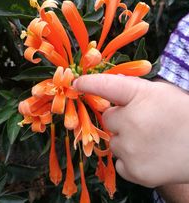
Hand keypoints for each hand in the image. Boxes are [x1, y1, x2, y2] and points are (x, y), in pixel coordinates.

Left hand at [73, 74, 188, 186]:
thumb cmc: (182, 114)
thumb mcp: (161, 92)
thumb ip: (133, 89)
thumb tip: (111, 86)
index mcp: (139, 96)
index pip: (106, 85)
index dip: (89, 83)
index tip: (76, 83)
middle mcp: (131, 121)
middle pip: (107, 118)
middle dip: (119, 119)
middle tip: (140, 122)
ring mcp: (131, 148)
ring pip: (114, 141)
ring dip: (125, 139)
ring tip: (149, 140)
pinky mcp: (134, 171)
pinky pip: (119, 161)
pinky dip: (129, 159)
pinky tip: (148, 155)